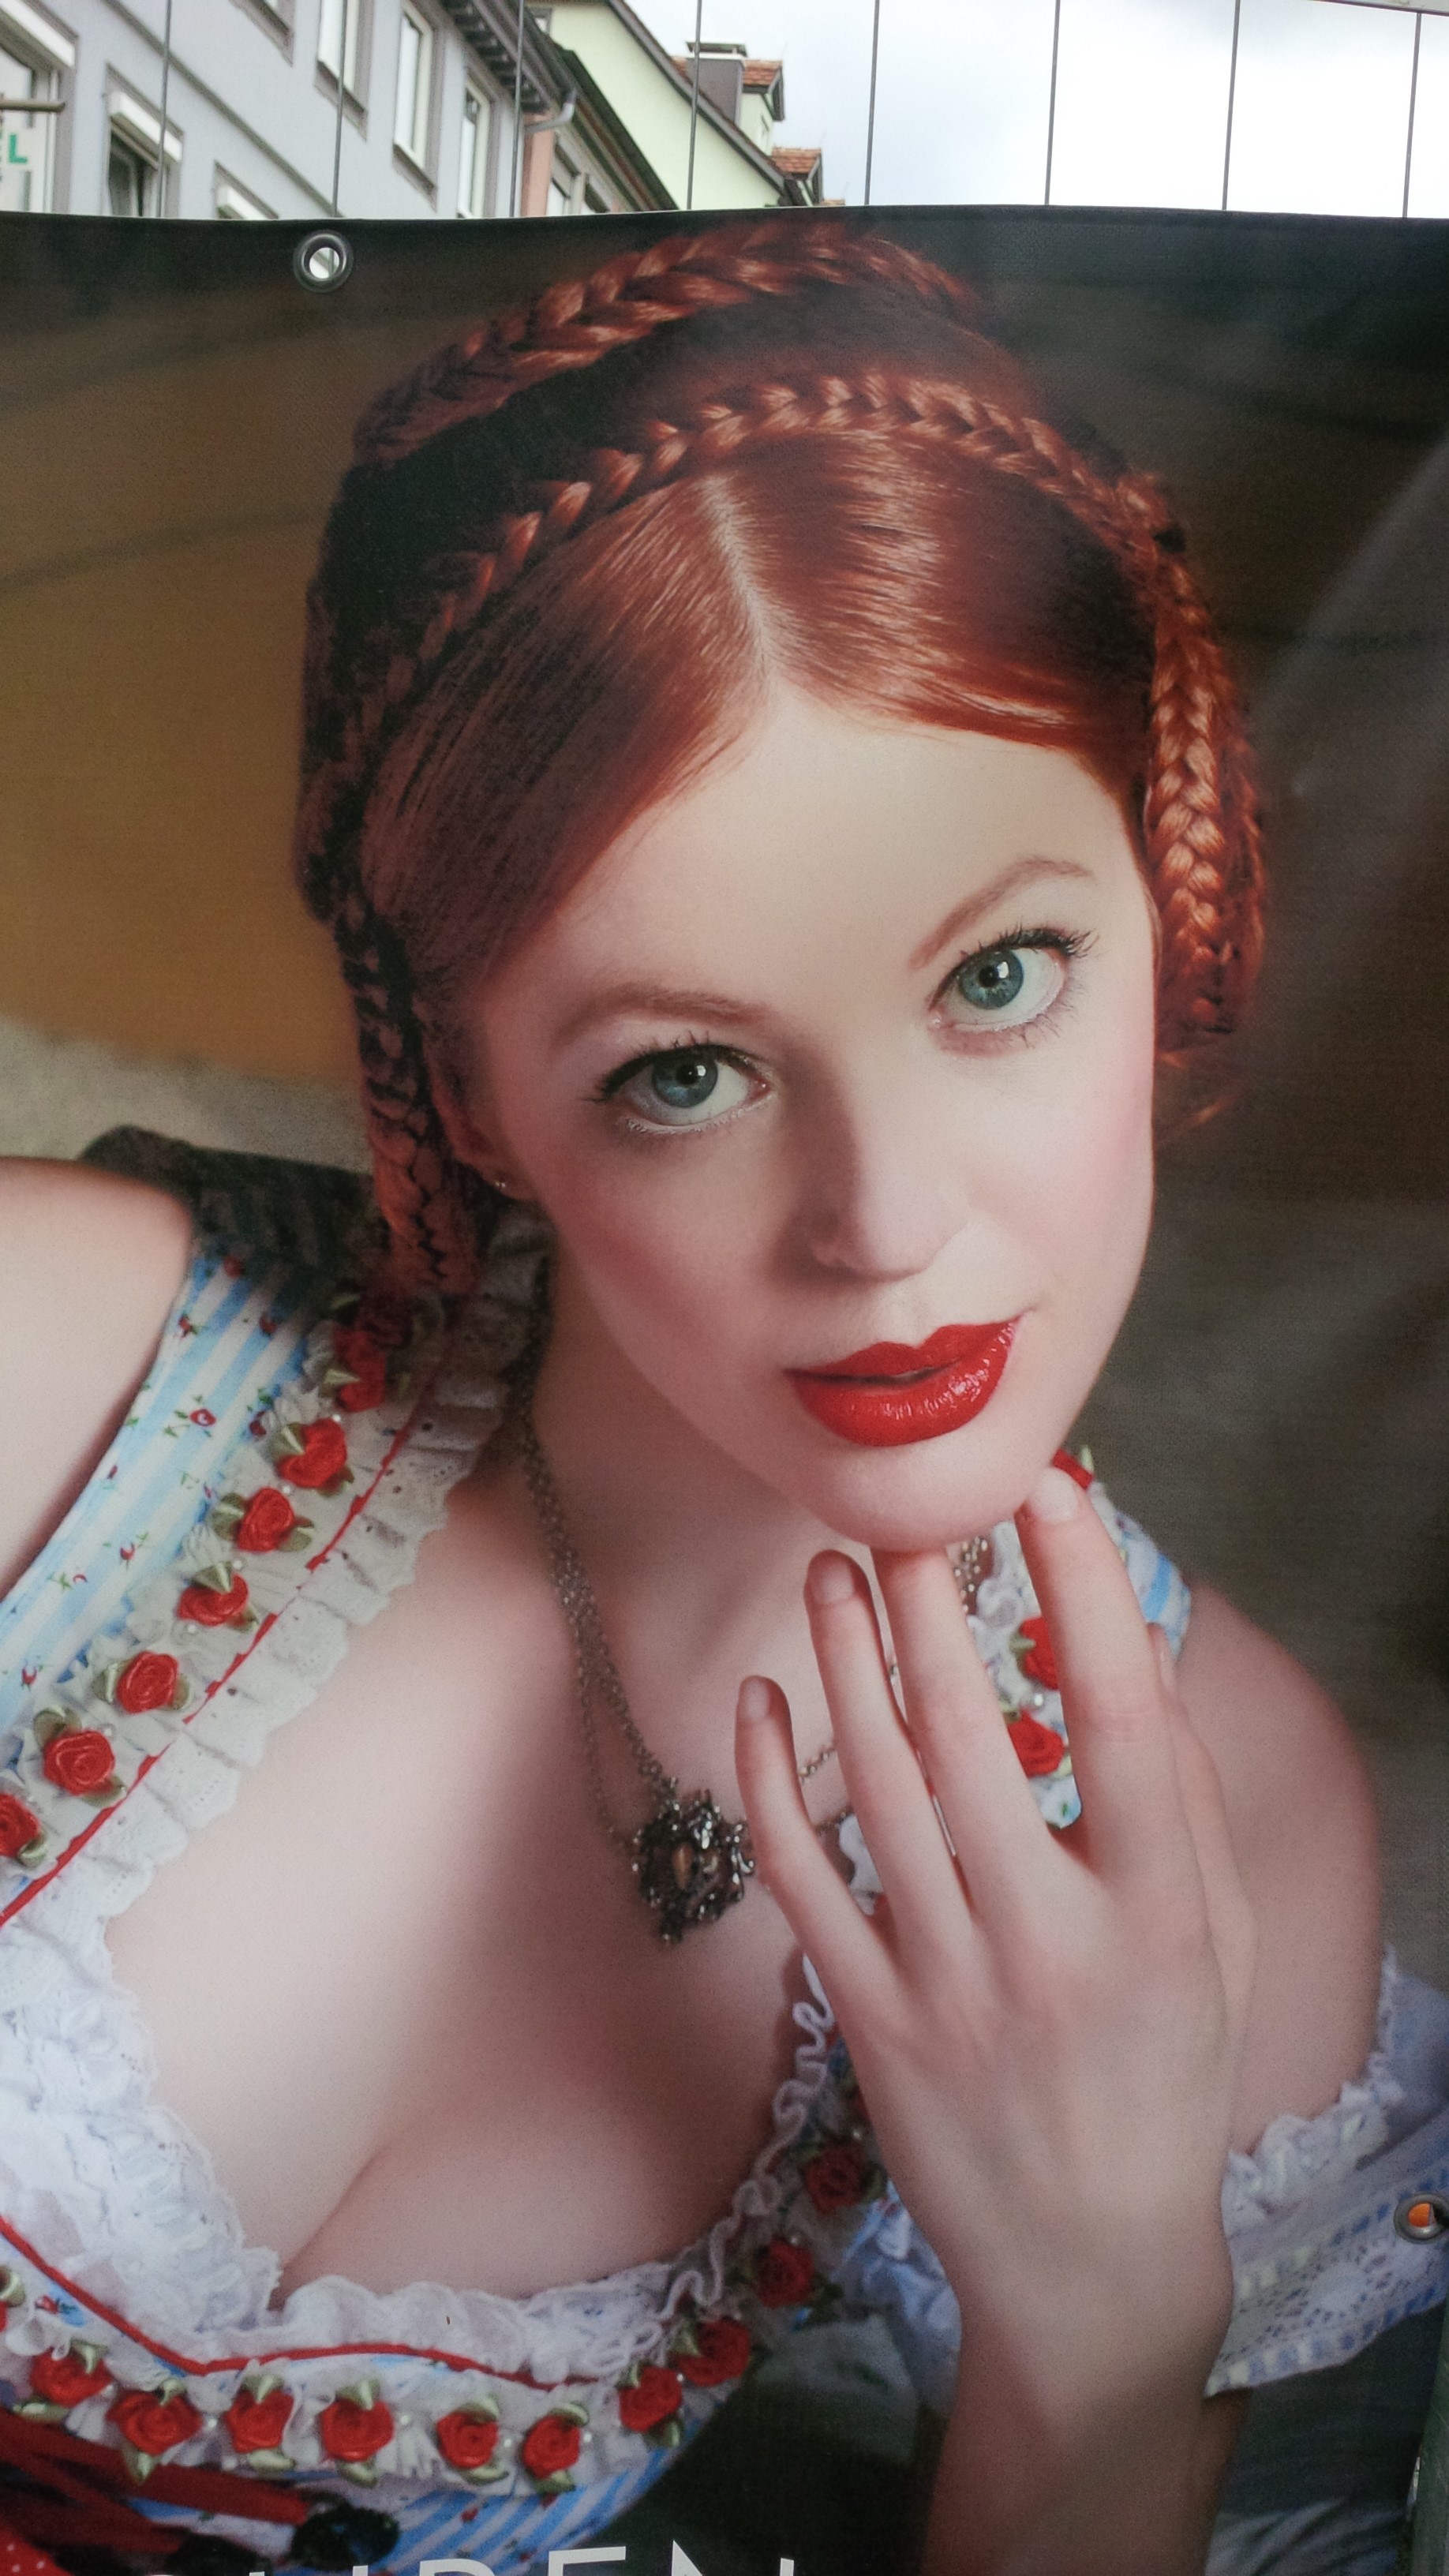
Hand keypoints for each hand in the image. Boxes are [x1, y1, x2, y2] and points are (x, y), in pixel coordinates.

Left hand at [736, 1465, 1255, 2567]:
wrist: (1087, 2257)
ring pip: (873, 1785)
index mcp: (1156, 1911)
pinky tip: (762, 1700)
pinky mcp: (866, 2021)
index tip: (1052, 1492)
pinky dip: (771, 1782)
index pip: (1123, 1720)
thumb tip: (1129, 1646)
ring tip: (831, 1573)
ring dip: (846, 1663)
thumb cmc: (1165, 2071)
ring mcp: (947, 1983)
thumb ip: (1184, 1798)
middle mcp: (1050, 1939)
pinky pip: (799, 1877)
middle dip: (930, 1601)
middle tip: (906, 1515)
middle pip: (967, 1731)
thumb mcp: (1215, 1939)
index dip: (1085, 1592)